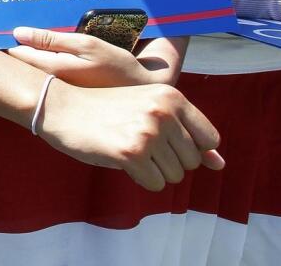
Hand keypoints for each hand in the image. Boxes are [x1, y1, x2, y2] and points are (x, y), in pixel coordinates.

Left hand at [6, 26, 154, 86]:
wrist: (140, 94)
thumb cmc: (116, 67)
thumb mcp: (87, 46)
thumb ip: (51, 40)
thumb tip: (18, 32)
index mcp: (50, 69)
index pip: (14, 53)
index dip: (4, 38)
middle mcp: (47, 84)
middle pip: (17, 63)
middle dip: (9, 47)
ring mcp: (54, 91)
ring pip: (28, 70)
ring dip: (22, 55)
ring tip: (19, 39)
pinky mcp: (62, 95)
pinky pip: (40, 76)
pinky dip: (35, 64)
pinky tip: (39, 54)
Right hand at [36, 80, 223, 191]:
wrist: (60, 106)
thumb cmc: (105, 108)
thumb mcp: (148, 109)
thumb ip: (186, 134)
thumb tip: (220, 165)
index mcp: (171, 96)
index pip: (210, 140)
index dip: (188, 147)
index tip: (162, 139)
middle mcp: (163, 112)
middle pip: (192, 161)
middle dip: (168, 160)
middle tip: (137, 142)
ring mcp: (148, 132)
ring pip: (174, 176)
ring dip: (153, 170)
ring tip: (127, 148)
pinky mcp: (131, 153)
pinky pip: (154, 184)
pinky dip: (140, 178)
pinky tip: (120, 158)